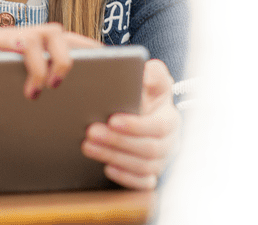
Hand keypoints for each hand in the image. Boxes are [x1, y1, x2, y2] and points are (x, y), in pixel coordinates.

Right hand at [0, 23, 100, 99]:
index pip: (62, 40)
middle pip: (60, 32)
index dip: (89, 49)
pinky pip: (13, 42)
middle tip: (77, 84)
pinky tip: (29, 85)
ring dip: (54, 59)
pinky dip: (28, 61)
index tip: (108, 67)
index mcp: (20, 47)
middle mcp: (12, 36)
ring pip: (44, 32)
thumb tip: (50, 110)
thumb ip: (17, 87)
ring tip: (48, 87)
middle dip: (78, 56)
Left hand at [81, 58, 179, 188]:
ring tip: (88, 146)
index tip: (112, 120)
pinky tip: (106, 168)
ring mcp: (161, 161)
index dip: (136, 125)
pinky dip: (126, 177)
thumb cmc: (142, 95)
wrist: (138, 112)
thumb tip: (146, 74)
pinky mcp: (149, 175)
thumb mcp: (150, 80)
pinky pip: (143, 183)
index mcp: (170, 119)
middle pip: (149, 149)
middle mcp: (169, 142)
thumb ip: (152, 75)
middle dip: (118, 141)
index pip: (159, 126)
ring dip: (114, 156)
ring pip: (143, 166)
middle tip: (91, 132)